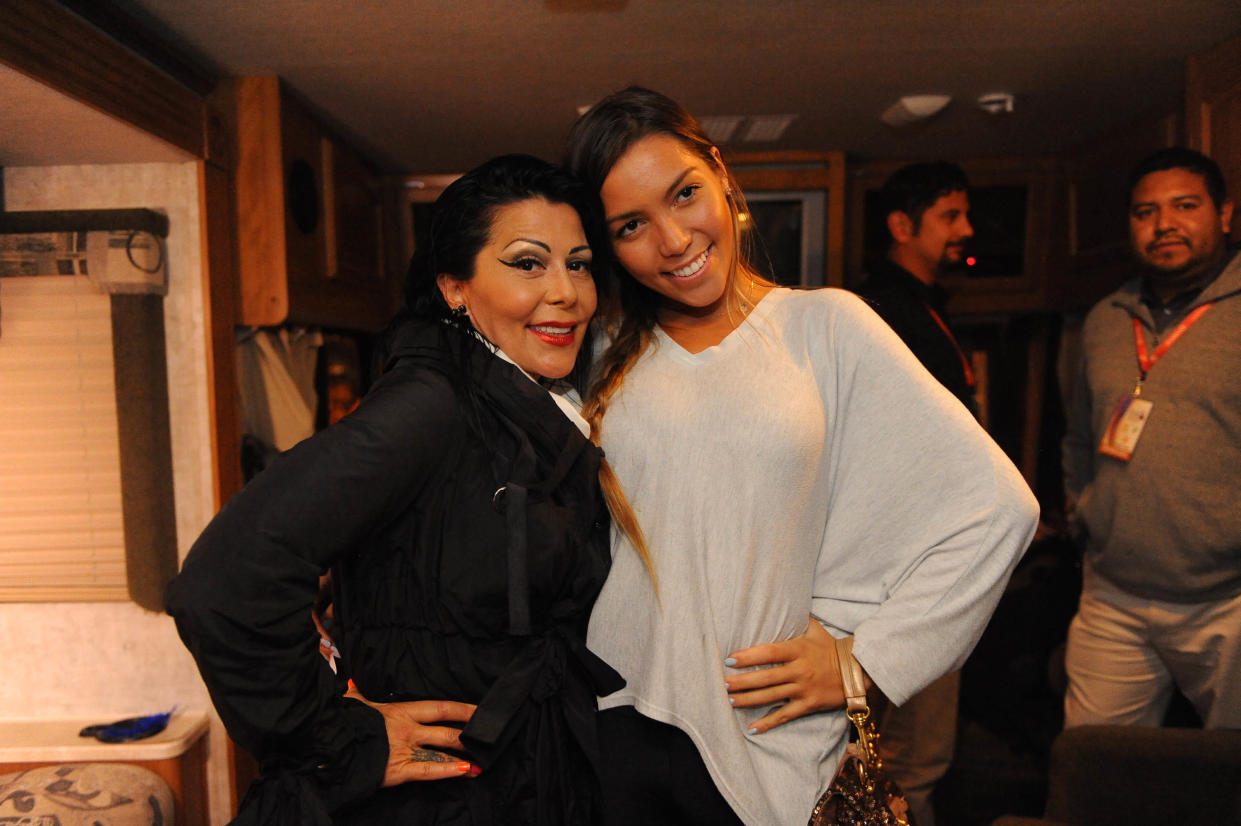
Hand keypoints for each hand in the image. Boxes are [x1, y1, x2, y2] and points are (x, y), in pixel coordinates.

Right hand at [345, 683, 479, 784]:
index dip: (464, 709)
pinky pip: (428, 770)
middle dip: (469, 736)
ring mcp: (404, 749)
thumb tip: (353, 684)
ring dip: (464, 758)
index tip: (481, 711)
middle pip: (447, 730)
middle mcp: (408, 728)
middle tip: (489, 739)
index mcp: (401, 710)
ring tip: (482, 763)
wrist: (328, 745)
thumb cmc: (344, 723)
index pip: (441, 707)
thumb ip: (359, 694)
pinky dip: (447, 771)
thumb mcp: (355, 703)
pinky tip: (464, 771)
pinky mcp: (398, 770)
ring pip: (442, 751)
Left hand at [724, 618, 866, 733]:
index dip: (749, 657)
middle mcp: (799, 670)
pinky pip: (785, 715)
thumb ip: (796, 619)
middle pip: (766, 677)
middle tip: (723, 684)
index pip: (769, 653)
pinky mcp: (808, 705)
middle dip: (743, 682)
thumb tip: (780, 601)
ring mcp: (803, 689)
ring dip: (749, 700)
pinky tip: (752, 728)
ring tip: (730, 701)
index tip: (730, 660)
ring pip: (771, 696)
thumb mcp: (814, 629)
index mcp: (798, 650)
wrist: (856, 670)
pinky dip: (768, 723)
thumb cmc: (830, 647)